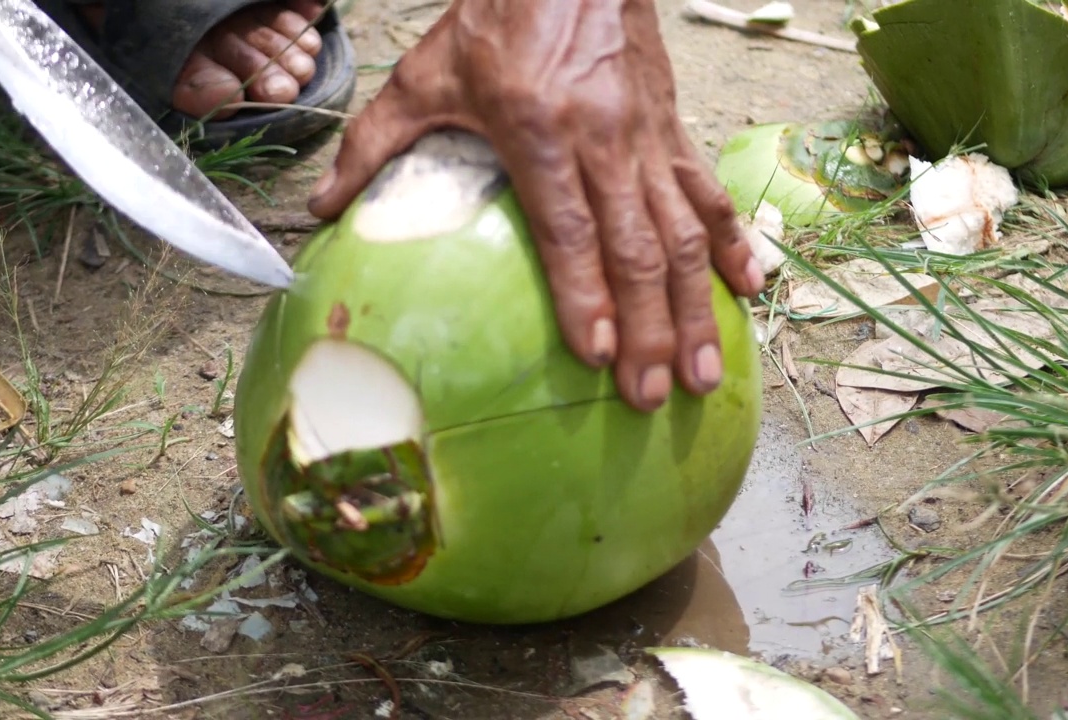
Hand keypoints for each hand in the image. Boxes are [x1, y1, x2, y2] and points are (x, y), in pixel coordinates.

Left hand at [307, 0, 764, 411]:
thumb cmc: (493, 21)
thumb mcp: (422, 77)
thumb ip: (371, 147)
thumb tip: (318, 210)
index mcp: (538, 132)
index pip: (569, 231)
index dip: (585, 297)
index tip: (599, 359)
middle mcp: (603, 141)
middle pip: (636, 249)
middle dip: (648, 330)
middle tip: (654, 397)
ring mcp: (647, 137)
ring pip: (683, 233)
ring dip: (695, 307)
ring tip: (703, 373)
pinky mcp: (672, 129)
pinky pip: (708, 192)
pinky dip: (732, 243)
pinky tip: (749, 291)